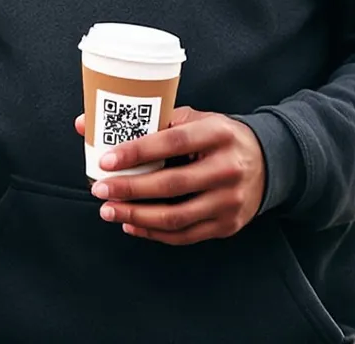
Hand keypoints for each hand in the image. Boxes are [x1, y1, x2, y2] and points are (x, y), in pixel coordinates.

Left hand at [77, 106, 265, 244]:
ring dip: (136, 215)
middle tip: (99, 189)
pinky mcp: (227, 225)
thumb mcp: (196, 120)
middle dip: (130, 189)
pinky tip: (131, 224)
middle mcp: (228, 168)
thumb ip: (151, 120)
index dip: (138, 152)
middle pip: (172, 184)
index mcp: (219, 133)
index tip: (106, 159)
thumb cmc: (219, 138)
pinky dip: (153, 232)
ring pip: (176, 216)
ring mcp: (229, 201)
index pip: (174, 142)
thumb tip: (87, 124)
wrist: (267, 163)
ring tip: (109, 210)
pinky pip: (184, 235)